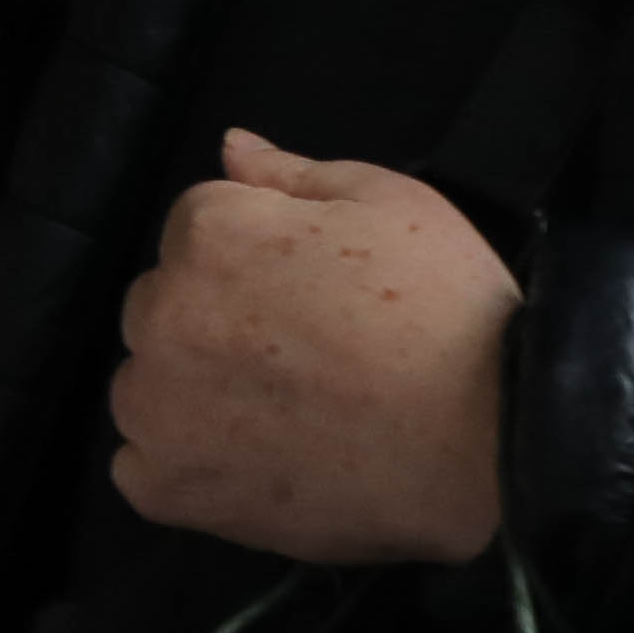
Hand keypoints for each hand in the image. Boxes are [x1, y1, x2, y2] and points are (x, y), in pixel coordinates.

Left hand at [109, 133, 515, 565]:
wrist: (489, 444)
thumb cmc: (450, 311)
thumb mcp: (392, 203)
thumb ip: (293, 172)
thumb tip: (229, 145)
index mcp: (208, 233)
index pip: (197, 231)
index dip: (257, 260)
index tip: (311, 294)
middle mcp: (160, 314)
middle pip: (162, 306)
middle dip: (213, 320)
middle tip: (303, 356)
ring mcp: (154, 407)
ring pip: (147, 387)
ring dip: (192, 393)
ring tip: (285, 413)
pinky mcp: (164, 487)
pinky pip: (143, 467)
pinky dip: (185, 466)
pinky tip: (255, 463)